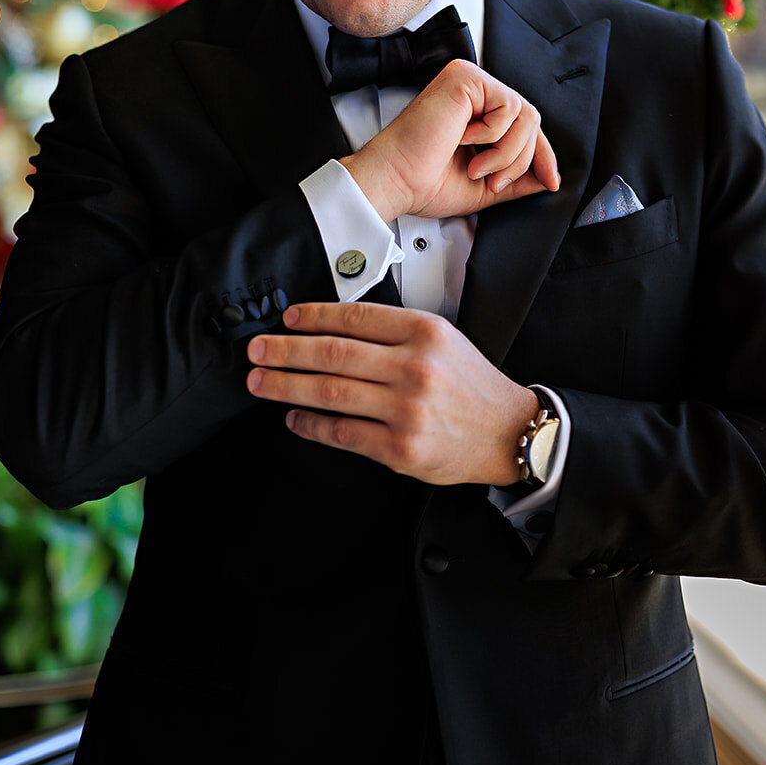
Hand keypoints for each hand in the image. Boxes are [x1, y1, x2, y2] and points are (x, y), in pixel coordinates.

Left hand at [246, 301, 537, 486]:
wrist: (508, 432)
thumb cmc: (471, 385)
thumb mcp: (443, 339)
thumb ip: (395, 331)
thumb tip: (334, 327)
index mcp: (424, 332)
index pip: (353, 318)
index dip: (312, 316)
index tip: (288, 318)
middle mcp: (414, 367)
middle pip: (332, 353)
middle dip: (285, 351)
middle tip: (257, 349)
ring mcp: (406, 409)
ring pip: (330, 392)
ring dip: (286, 385)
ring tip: (261, 381)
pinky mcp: (400, 447)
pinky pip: (343, 433)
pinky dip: (311, 425)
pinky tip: (294, 418)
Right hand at [341, 59, 558, 222]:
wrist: (397, 180)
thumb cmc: (424, 181)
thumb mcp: (485, 186)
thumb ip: (518, 178)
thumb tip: (548, 176)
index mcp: (476, 112)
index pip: (524, 126)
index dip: (541, 154)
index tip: (550, 180)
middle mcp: (474, 92)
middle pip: (531, 119)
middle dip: (520, 160)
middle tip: (492, 181)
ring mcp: (469, 81)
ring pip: (526, 114)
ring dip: (506, 153)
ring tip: (475, 166)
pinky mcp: (465, 78)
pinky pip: (509, 107)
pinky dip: (493, 136)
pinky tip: (463, 140)